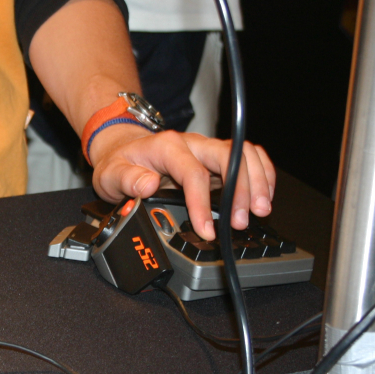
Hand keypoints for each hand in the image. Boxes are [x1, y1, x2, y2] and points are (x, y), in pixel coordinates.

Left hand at [88, 123, 274, 241]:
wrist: (124, 150)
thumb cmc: (120, 163)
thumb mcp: (111, 174)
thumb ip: (127, 179)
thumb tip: (148, 185)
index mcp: (167, 147)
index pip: (192, 173)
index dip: (202, 203)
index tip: (206, 229)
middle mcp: (192, 144)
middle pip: (228, 156)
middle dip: (242, 188)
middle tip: (242, 220)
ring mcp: (207, 151)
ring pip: (244, 153)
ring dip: (257, 181)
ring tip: (260, 210)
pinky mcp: (216, 160)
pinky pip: (247, 158)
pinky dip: (261, 174)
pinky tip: (263, 196)